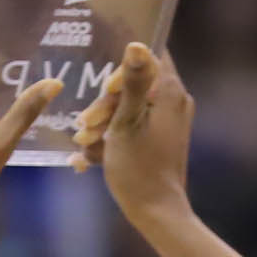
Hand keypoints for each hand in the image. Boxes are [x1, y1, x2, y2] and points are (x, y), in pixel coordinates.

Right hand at [74, 42, 193, 225]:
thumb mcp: (127, 121)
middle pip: (134, 84)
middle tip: (86, 124)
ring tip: (83, 142)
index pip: (150, 56)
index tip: (103, 89)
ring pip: (128, 108)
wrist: (157, 212)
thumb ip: (132, 82)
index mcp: (170, 92)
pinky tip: (87, 155)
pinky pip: (131, 128)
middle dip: (105, 103)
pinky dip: (111, 137)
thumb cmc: (140, 167)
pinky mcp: (159, 139)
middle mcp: (174, 102)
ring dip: (103, 122)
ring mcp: (167, 122)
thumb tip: (136, 43)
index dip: (122, 67)